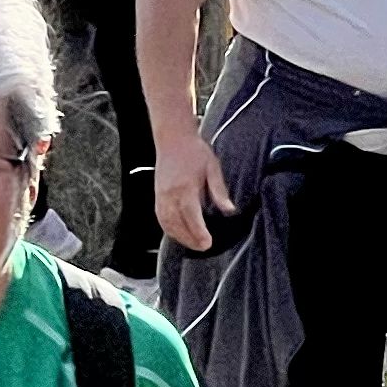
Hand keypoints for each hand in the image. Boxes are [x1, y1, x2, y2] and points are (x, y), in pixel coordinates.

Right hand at [155, 128, 232, 253]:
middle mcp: (170, 194)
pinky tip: (177, 233)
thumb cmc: (193, 151)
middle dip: (189, 238)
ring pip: (166, 222)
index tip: (207, 242)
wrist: (173, 139)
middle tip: (203, 247)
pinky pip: (160, 217)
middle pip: (177, 223)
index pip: (191, 215)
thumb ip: (219, 191)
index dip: (198, 231)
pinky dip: (168, 228)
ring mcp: (161, 195)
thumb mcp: (213, 168)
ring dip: (178, 236)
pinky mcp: (157, 195)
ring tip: (192, 243)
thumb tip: (229, 209)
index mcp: (185, 187)